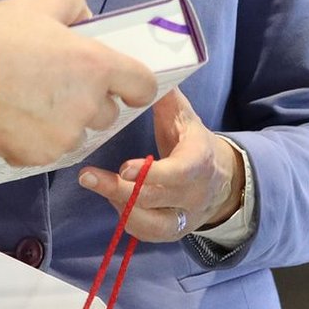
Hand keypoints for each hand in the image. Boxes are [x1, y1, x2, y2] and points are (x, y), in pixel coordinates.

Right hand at [0, 0, 158, 167]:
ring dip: (65, 122)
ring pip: (77, 133)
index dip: (133, 82)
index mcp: (96, 66)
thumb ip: (73, 4)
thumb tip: (85, 19)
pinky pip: (48, 149)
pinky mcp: (37, 157)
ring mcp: (63, 136)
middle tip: (58, 83)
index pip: (143, 85)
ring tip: (30, 100)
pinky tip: (13, 117)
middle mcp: (87, 106)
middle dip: (91, 100)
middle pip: (108, 112)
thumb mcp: (39, 2)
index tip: (119, 80)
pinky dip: (36, 138)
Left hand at [76, 88, 241, 241]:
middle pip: (157, 200)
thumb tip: (144, 75)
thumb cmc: (192, 141)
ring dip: (119, 205)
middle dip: (120, 190)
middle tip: (88, 176)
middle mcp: (194, 194)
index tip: (124, 167)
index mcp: (199, 161)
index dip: (152, 174)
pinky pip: (146, 233)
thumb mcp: (185, 117)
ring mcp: (184, 216)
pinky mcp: (172, 232)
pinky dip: (126, 218)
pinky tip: (111, 197)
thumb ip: (166, 99)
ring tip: (96, 183)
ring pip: (151, 223)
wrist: (221, 178)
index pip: (180, 172)